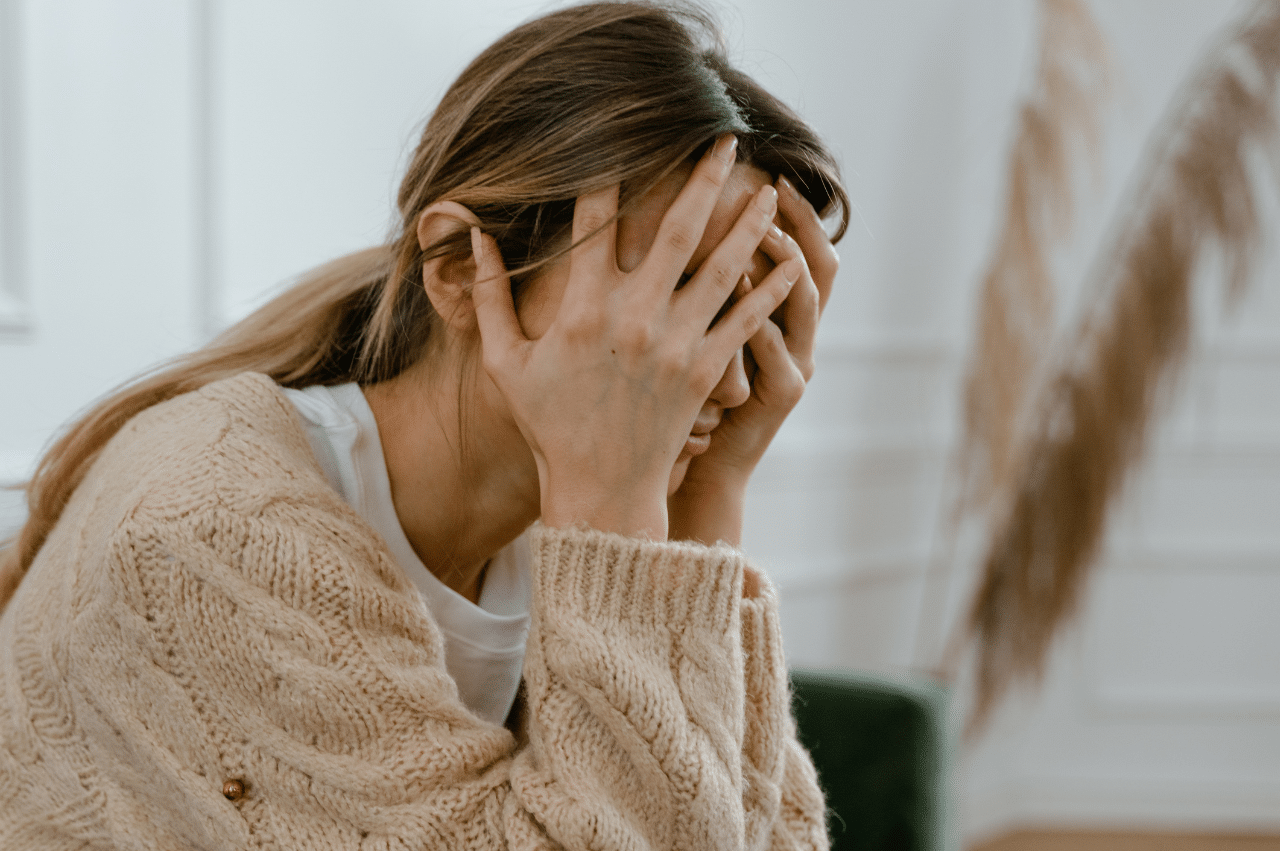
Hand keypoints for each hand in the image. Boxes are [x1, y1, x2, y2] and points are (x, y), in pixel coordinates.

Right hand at [470, 137, 801, 539]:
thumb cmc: (549, 425)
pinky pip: (745, 320)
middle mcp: (634, 317)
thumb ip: (487, 298)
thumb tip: (474, 238)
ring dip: (748, 223)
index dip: (610, 173)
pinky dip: (771, 290)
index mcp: (582, 308)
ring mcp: (675, 343)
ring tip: (769, 189)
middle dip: (703, 178)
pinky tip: (790, 262)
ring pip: (722, 267)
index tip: (624, 137)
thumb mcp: (504, 363)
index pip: (595, 221)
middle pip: (677, 229)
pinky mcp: (706, 371)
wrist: (600, 489)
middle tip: (725, 139)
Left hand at [668, 175, 838, 548]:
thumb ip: (697, 288)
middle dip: (800, 223)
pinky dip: (763, 320)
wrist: (697, 467)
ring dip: (784, 263)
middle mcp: (797, 335)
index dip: (794, 212)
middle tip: (773, 185)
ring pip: (803, 303)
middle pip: (818, 265)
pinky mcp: (781, 395)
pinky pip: (778, 352)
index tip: (768, 172)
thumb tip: (670, 224)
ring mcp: (794, 364)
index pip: (798, 250)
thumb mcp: (699, 338)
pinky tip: (743, 292)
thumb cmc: (685, 400)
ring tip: (762, 230)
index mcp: (777, 316)